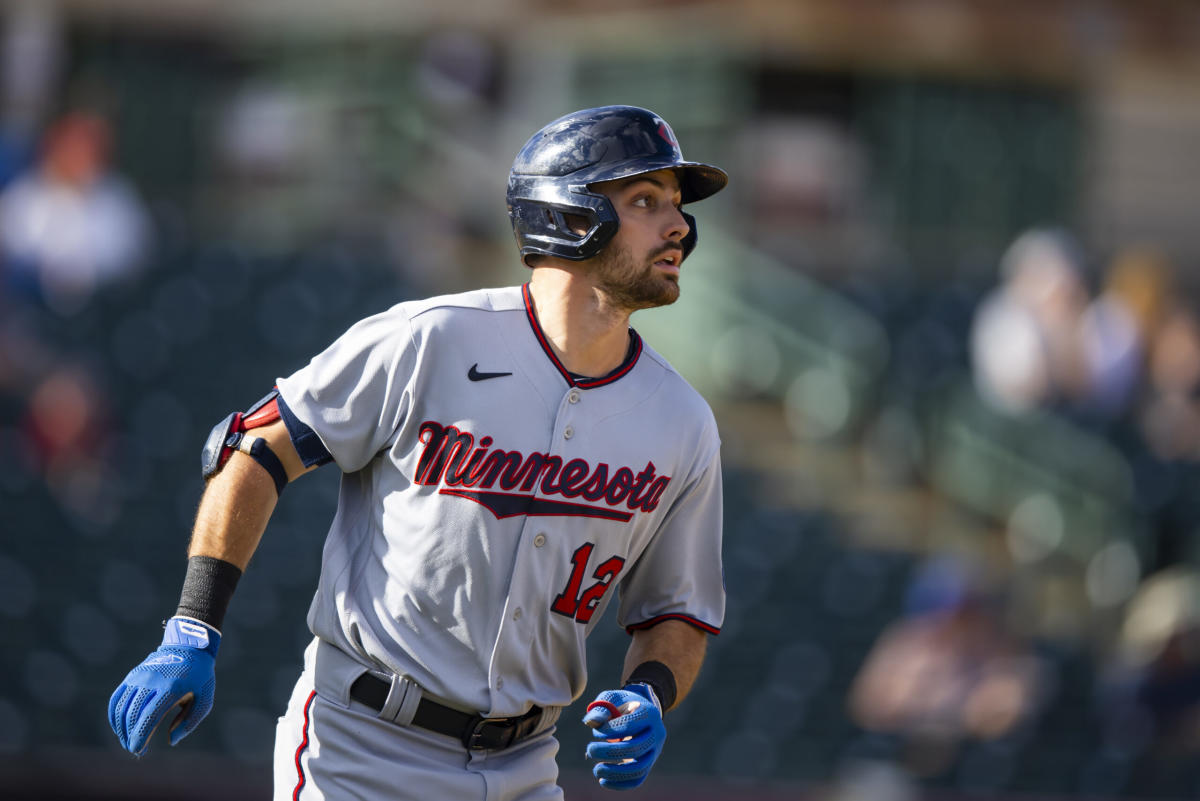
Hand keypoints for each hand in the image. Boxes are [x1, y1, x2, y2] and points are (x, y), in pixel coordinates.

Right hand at [108, 617, 220, 755]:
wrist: (189, 647)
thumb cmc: (200, 677)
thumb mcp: (205, 699)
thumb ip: (189, 722)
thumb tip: (171, 741)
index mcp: (171, 687)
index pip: (149, 716)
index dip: (140, 735)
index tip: (137, 750)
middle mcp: (151, 680)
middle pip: (133, 714)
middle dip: (130, 736)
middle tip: (135, 750)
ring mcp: (139, 676)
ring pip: (122, 707)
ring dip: (121, 728)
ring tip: (128, 742)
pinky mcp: (132, 675)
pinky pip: (117, 698)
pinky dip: (114, 715)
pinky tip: (119, 728)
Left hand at [582, 683, 665, 789]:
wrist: (640, 712)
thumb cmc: (622, 705)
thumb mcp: (612, 699)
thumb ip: (601, 707)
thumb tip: (591, 722)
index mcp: (649, 713)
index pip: (629, 725)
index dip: (609, 730)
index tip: (596, 731)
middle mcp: (657, 734)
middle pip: (635, 749)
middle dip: (609, 752)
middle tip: (590, 750)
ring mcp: (655, 751)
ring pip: (639, 768)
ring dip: (615, 772)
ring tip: (596, 770)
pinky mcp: (649, 764)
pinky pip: (638, 779)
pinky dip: (620, 784)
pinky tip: (603, 781)